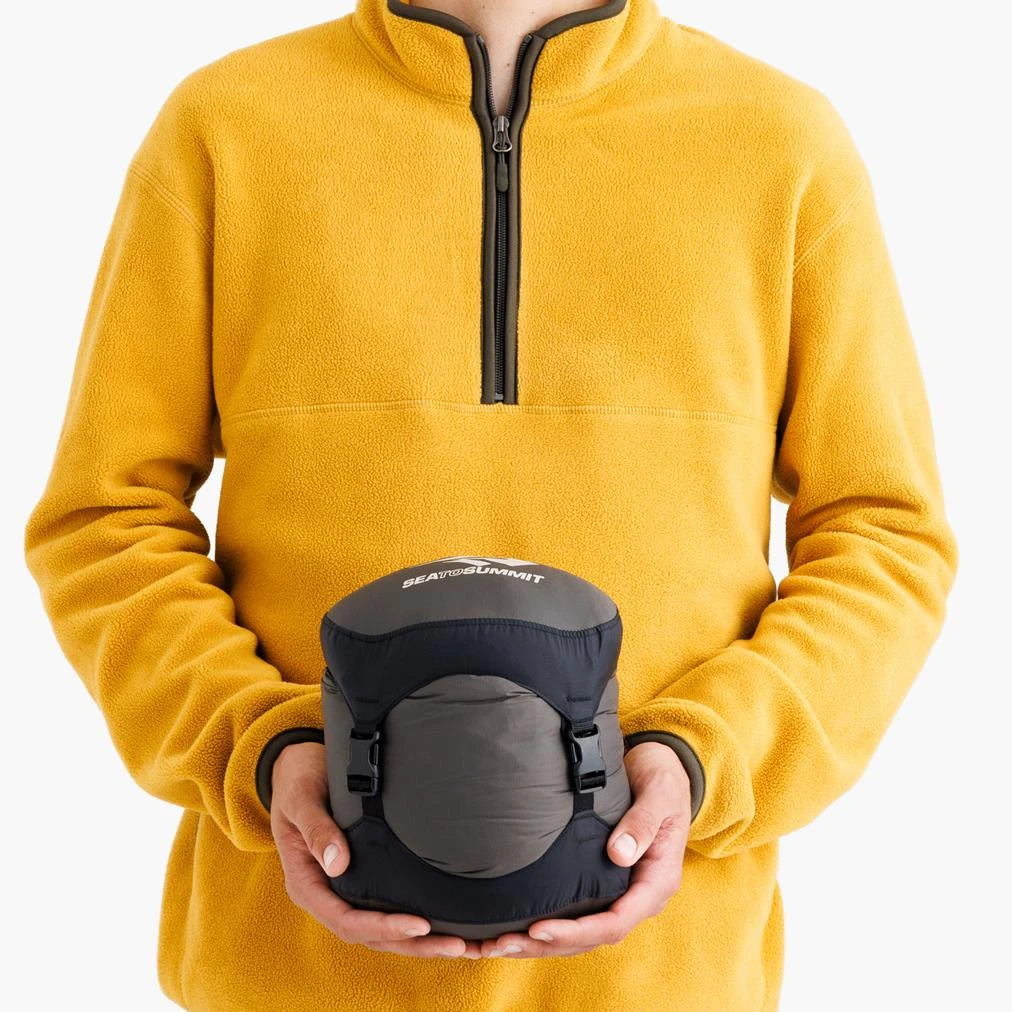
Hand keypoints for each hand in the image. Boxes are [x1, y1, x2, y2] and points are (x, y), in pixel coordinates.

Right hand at [270, 741, 481, 958]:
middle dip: (411, 943)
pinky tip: (441, 925)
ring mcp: (340, 889)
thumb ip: (316, 830)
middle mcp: (324, 894)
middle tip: (455, 945)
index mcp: (306, 883)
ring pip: (379, 930)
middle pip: (369, 935)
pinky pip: (383, 909)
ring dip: (416, 942)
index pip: (346, 920)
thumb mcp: (302, 799)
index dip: (384, 927)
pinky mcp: (358, 879)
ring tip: (459, 944)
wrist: (296, 765)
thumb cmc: (298, 779)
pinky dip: (410, 923)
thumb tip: (337, 864)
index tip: (420, 924)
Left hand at [479, 740, 691, 958]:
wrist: (663, 773)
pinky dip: (551, 927)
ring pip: (583, 934)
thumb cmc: (661, 782)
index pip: (615, 922)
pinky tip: (519, 928)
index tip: (538, 927)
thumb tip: (617, 854)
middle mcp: (640, 896)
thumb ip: (642, 824)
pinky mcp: (607, 886)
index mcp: (657, 882)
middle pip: (593, 936)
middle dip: (549, 943)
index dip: (576, 930)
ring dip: (544, 942)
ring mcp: (624, 894)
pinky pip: (580, 916)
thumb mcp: (659, 795)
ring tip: (501, 944)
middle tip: (504, 943)